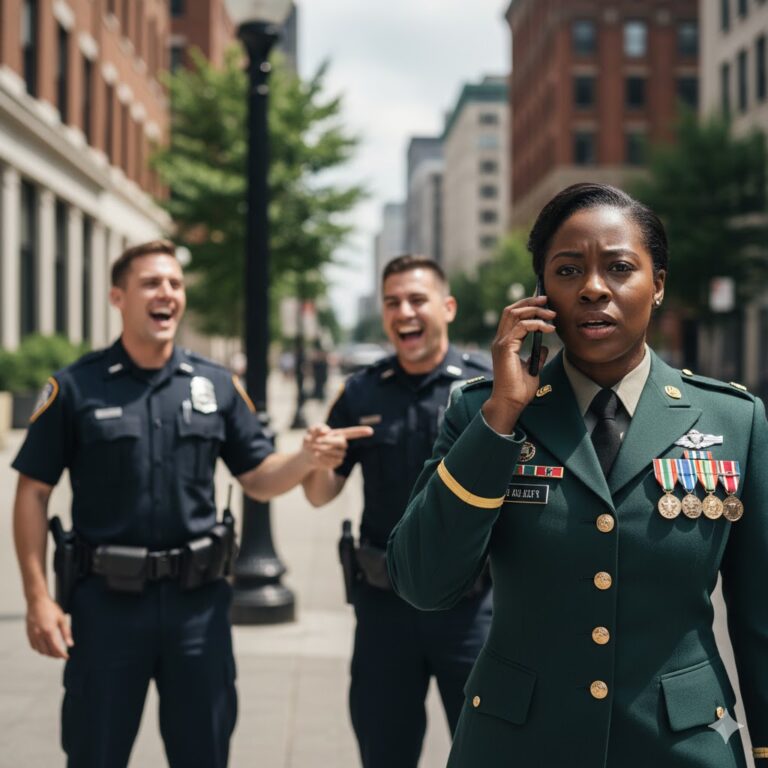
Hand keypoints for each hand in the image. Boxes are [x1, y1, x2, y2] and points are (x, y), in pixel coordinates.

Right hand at [26, 594, 72, 658]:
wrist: (36, 602)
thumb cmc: (51, 609)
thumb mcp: (62, 619)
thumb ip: (66, 633)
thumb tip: (70, 645)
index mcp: (49, 631)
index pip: (56, 649)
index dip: (61, 655)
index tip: (67, 657)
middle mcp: (39, 635)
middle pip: (47, 652)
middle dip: (55, 655)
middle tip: (61, 655)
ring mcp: (33, 635)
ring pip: (40, 651)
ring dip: (47, 653)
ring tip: (55, 652)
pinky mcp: (29, 634)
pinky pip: (34, 646)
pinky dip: (40, 649)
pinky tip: (45, 647)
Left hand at [303, 424, 373, 470]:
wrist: (306, 454)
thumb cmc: (310, 439)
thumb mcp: (311, 431)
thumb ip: (317, 428)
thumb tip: (326, 431)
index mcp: (338, 434)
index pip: (352, 432)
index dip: (361, 432)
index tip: (371, 431)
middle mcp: (341, 444)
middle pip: (342, 442)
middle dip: (329, 442)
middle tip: (317, 441)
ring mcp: (340, 454)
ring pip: (337, 453)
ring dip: (324, 450)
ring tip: (313, 448)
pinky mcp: (336, 463)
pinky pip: (334, 462)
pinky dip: (323, 459)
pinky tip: (317, 456)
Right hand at [482, 295, 556, 433]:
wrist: (510, 403)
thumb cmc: (519, 390)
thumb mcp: (532, 368)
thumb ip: (536, 355)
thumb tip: (544, 346)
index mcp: (504, 343)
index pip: (512, 316)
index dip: (527, 306)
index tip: (544, 304)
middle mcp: (500, 340)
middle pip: (511, 310)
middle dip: (530, 302)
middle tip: (547, 300)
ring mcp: (501, 343)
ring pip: (514, 314)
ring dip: (535, 310)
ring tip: (552, 314)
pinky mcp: (505, 348)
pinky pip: (521, 327)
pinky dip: (536, 324)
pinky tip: (549, 329)